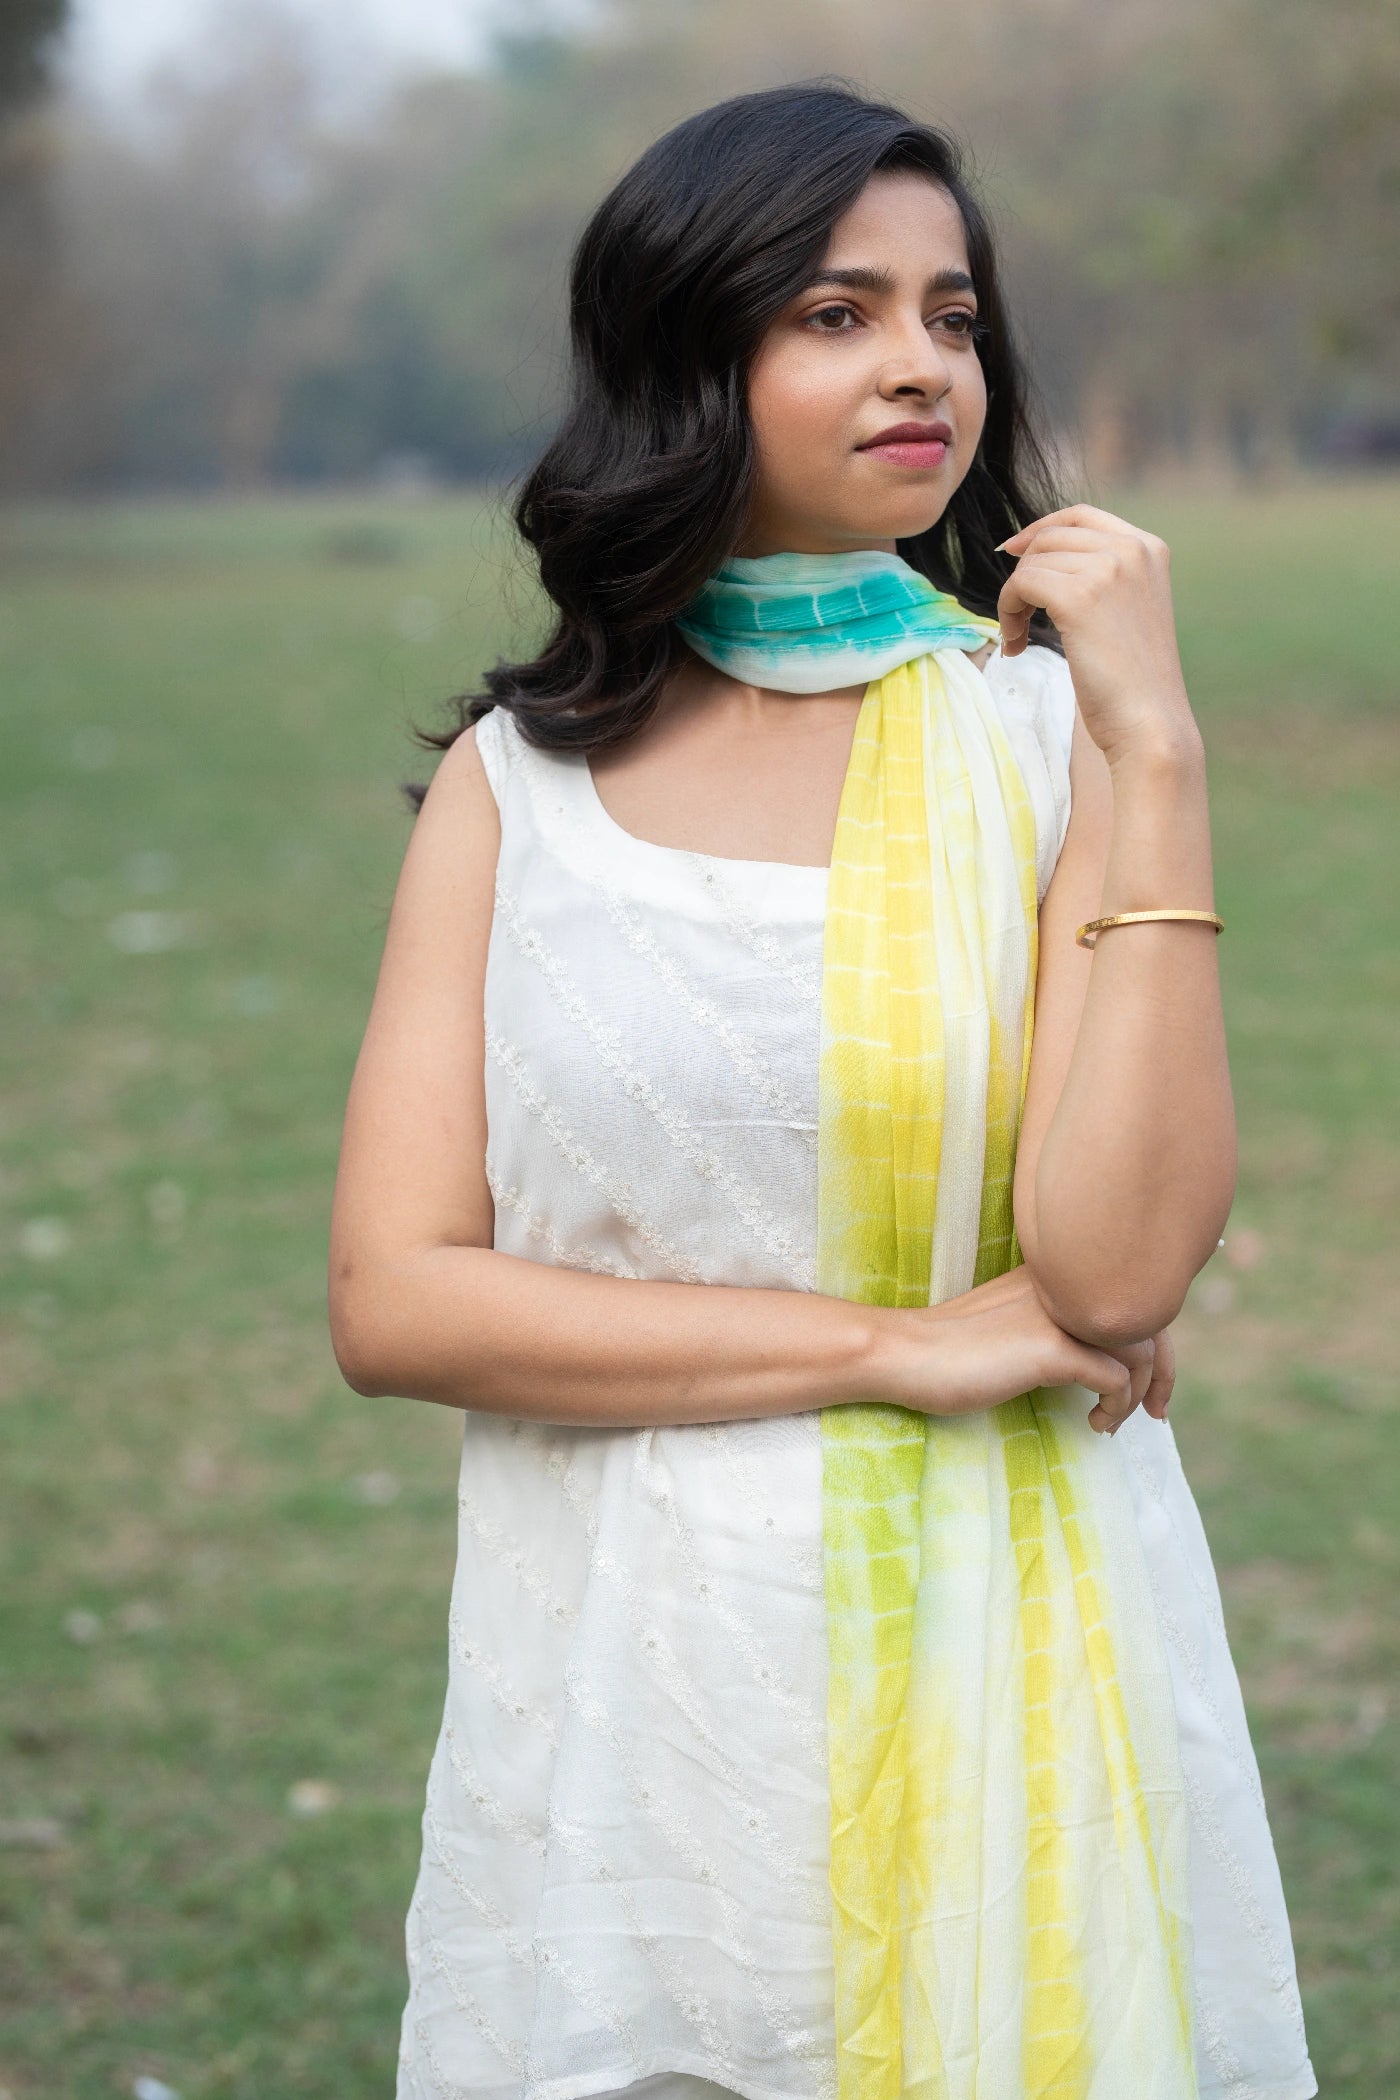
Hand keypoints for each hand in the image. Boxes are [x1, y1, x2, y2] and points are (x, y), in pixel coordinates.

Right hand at [874, 1265, 1174, 1434]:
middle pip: (1148, 1319)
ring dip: (1138, 1394)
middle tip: (1158, 1413)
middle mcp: (1066, 1287)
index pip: (1128, 1297)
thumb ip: (1050, 1324)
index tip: (1145, 1386)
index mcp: (1056, 1277)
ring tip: (1112, 1421)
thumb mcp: (1010, 1325)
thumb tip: (1092, 1357)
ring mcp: (1061, 1315)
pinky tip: (1093, 1424)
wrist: (903, 1353)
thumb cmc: (947, 1349)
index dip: (1148, 1340)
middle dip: (1163, 1372)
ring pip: (1140, 1350)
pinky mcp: (1053, 1350)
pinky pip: (1116, 1380)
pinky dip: (1115, 1408)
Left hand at [993, 502, 1199, 769]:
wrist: (1150, 722)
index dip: (1039, 530)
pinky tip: (1015, 645)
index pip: (1080, 516)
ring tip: (1017, 637)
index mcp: (1148, 548)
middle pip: (1048, 538)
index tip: (1011, 553)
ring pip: (1030, 564)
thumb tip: (1035, 552)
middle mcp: (1132, 549)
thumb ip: (1099, 575)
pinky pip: (1020, 585)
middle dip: (1023, 575)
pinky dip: (1007, 612)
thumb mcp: (1126, 609)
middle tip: (1017, 620)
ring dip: (1012, 600)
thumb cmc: (1132, 680)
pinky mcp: (1080, 597)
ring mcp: (1108, 569)